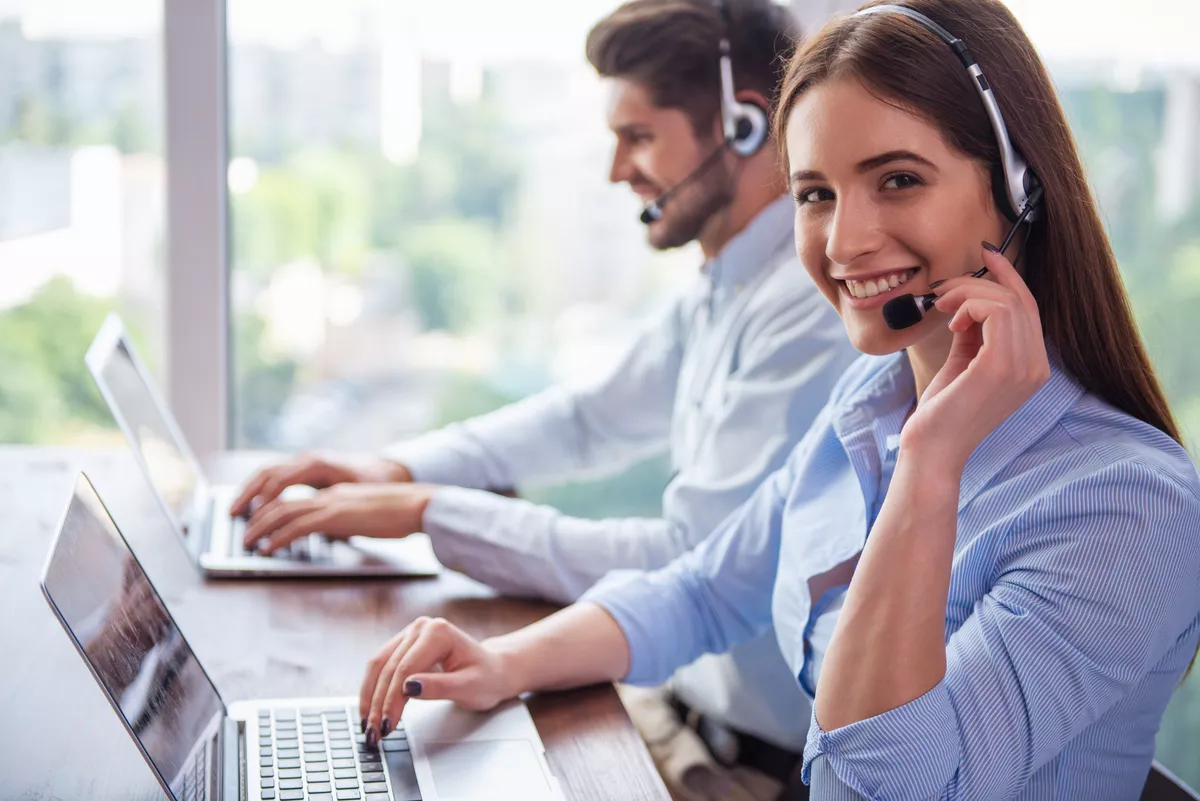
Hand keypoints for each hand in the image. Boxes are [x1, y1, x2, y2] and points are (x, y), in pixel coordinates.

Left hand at [242, 482, 433, 554]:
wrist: (418, 504)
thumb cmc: (402, 514)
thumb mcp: (369, 516)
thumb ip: (350, 521)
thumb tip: (339, 532)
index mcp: (337, 494)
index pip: (296, 501)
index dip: (272, 511)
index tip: (259, 523)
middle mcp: (329, 495)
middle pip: (281, 503)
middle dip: (257, 519)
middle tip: (243, 533)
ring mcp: (331, 504)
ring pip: (283, 513)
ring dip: (261, 528)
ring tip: (247, 542)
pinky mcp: (336, 516)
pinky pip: (297, 527)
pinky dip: (278, 537)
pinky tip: (269, 548)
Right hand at [359, 617, 515, 744]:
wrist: (493, 671)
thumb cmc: (486, 678)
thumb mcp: (469, 687)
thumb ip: (439, 687)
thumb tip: (408, 687)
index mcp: (439, 632)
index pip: (406, 669)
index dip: (392, 699)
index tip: (387, 724)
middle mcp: (422, 627)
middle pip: (389, 667)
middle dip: (378, 703)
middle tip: (373, 732)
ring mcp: (411, 633)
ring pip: (379, 665)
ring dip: (370, 696)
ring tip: (367, 724)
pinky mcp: (404, 644)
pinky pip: (381, 665)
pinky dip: (374, 688)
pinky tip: (370, 708)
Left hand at [903, 244, 1050, 467]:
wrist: (932, 450)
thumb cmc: (942, 411)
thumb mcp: (963, 362)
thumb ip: (975, 333)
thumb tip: (970, 301)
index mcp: (1032, 366)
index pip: (1029, 308)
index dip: (1009, 275)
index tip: (985, 253)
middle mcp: (1036, 367)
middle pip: (1018, 300)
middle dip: (977, 284)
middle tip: (943, 293)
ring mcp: (1023, 368)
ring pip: (1005, 301)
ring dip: (967, 293)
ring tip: (941, 308)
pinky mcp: (1001, 367)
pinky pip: (994, 311)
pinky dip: (968, 305)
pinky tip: (950, 323)